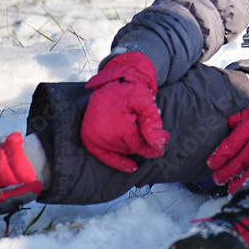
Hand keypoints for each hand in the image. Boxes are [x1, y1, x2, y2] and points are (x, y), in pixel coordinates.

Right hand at [81, 51, 168, 172]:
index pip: (138, 145)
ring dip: (130, 147)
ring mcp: (94, 137)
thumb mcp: (145, 102)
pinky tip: (131, 166)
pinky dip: (117, 162)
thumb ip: (152, 122)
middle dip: (143, 145)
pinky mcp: (88, 138)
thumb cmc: (130, 91)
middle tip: (154, 140)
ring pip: (120, 151)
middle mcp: (104, 135)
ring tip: (138, 135)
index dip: (151, 148)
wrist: (112, 82)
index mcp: (118, 126)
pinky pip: (104, 157)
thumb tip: (159, 143)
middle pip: (130, 149)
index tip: (161, 149)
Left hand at [207, 84, 248, 191]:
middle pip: (236, 162)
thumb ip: (243, 115)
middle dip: (224, 172)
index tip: (211, 163)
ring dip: (236, 181)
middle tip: (216, 178)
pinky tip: (248, 187)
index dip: (218, 157)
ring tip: (228, 187)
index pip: (229, 146)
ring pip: (248, 171)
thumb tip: (231, 122)